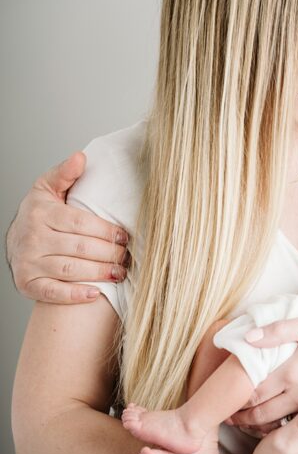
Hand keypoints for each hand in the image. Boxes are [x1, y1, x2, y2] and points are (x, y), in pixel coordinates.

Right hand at [6, 153, 129, 303]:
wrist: (15, 244)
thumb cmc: (38, 217)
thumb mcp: (47, 190)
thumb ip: (65, 175)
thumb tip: (81, 158)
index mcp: (41, 212)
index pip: (80, 222)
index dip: (106, 230)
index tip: (124, 236)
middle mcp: (33, 237)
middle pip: (80, 247)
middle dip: (108, 253)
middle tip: (126, 257)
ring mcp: (30, 262)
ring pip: (71, 269)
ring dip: (99, 273)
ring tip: (119, 273)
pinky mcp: (29, 284)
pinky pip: (55, 293)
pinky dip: (76, 295)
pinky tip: (96, 293)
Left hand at [228, 315, 297, 433]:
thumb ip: (278, 330)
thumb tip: (248, 338)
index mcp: (295, 371)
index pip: (252, 391)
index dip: (236, 398)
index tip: (228, 400)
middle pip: (261, 414)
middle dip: (243, 417)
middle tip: (232, 417)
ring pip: (280, 427)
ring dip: (261, 428)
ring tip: (250, 425)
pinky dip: (288, 432)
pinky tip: (280, 429)